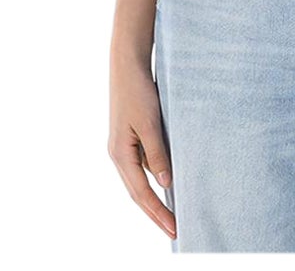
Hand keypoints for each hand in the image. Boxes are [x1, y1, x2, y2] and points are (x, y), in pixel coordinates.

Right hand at [108, 57, 176, 238]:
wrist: (127, 64)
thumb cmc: (138, 91)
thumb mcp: (150, 122)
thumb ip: (157, 153)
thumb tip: (166, 184)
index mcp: (120, 154)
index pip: (142, 193)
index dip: (159, 213)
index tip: (175, 228)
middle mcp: (118, 155)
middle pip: (138, 193)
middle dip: (156, 214)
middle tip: (176, 231)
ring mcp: (122, 147)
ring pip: (139, 182)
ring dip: (154, 200)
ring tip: (172, 215)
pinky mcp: (129, 137)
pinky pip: (142, 166)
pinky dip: (154, 180)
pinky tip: (167, 183)